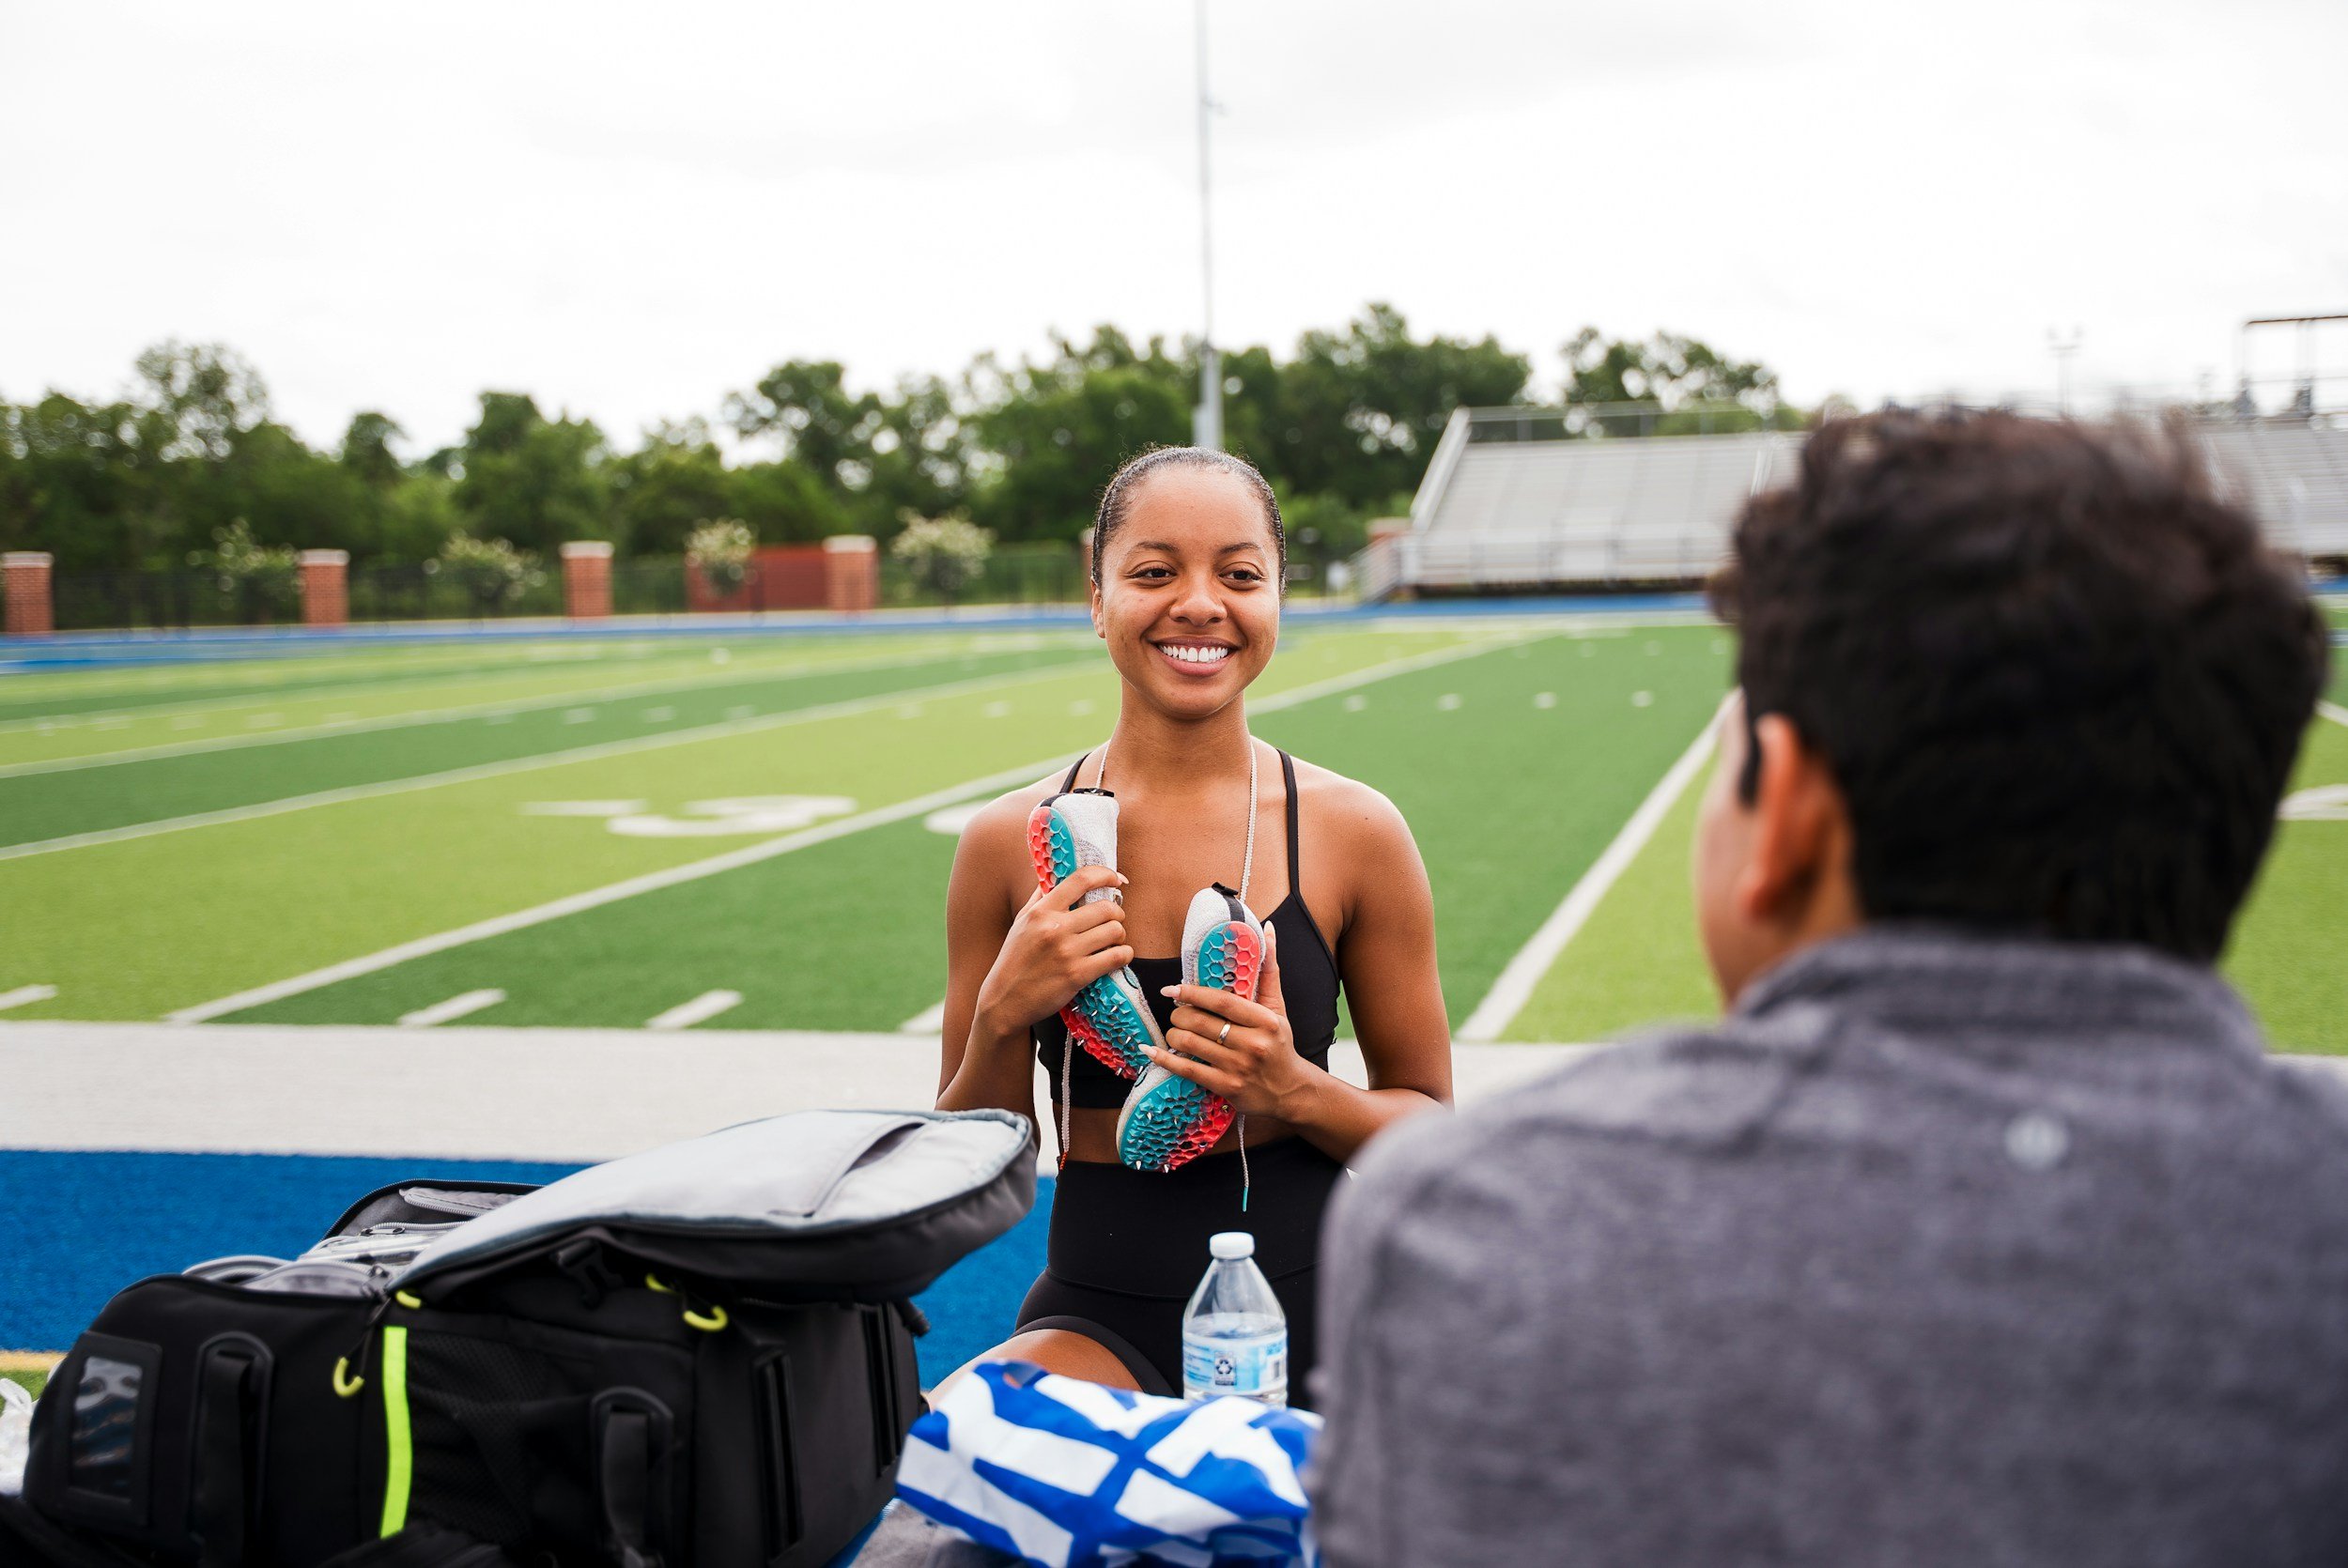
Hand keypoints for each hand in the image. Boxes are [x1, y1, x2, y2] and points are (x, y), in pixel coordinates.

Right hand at [974, 865, 1133, 1033]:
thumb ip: (1039, 898)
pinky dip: (1124, 955)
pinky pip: (1116, 957)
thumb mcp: (1021, 923)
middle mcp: (1055, 928)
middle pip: (1106, 908)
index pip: (1080, 880)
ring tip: (1113, 941)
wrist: (1003, 1001)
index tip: (1115, 878)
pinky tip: (1119, 956)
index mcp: (1041, 911)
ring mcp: (1067, 952)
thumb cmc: (1014, 960)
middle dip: (1116, 913)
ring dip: (1120, 936)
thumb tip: (1053, 874)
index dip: (1104, 874)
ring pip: (1115, 931)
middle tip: (1113, 921)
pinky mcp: (1077, 975)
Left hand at [1153, 925, 1313, 1120]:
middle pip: (1200, 1022)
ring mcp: (1238, 1068)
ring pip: (1190, 1044)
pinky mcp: (1227, 1087)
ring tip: (1174, 1030)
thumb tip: (1266, 929)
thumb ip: (1268, 971)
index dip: (1192, 992)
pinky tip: (1151, 1051)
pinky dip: (1165, 1060)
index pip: (1222, 1002)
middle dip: (1179, 1014)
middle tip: (1176, 1012)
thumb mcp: (1277, 1008)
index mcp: (1265, 1021)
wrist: (1290, 1089)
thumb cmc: (1279, 1043)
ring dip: (1173, 1034)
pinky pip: (1187, 1070)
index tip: (1172, 988)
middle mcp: (1253, 1044)